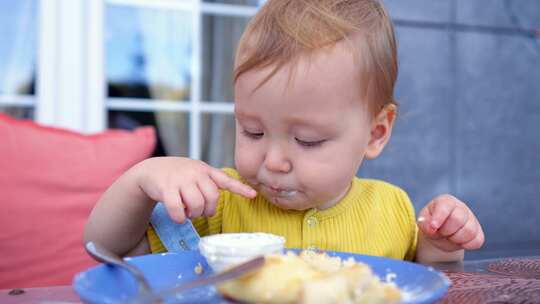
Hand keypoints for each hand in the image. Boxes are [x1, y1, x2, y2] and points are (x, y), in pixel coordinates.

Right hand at [135, 157, 256, 222]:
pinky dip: (179, 218)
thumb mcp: (196, 173)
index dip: (240, 188)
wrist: (151, 170)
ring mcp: (181, 180)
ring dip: (194, 214)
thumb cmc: (178, 175)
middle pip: (212, 197)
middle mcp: (195, 173)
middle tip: (201, 212)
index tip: (253, 195)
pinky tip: (178, 217)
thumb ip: (209, 183)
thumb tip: (217, 203)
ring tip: (189, 213)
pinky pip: (177, 210)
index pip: (225, 179)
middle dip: (208, 210)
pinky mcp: (166, 188)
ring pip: (197, 204)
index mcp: (205, 170)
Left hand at [417, 194, 483, 251]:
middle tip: (440, 232)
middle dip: (446, 230)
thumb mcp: (423, 221)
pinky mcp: (478, 232)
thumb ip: (424, 223)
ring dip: (455, 239)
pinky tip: (458, 242)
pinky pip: (477, 241)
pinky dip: (466, 245)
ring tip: (448, 237)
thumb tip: (431, 228)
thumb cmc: (431, 224)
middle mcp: (461, 208)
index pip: (446, 206)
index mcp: (446, 201)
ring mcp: (472, 220)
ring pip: (469, 231)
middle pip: (458, 219)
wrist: (440, 234)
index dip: (439, 217)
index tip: (434, 227)